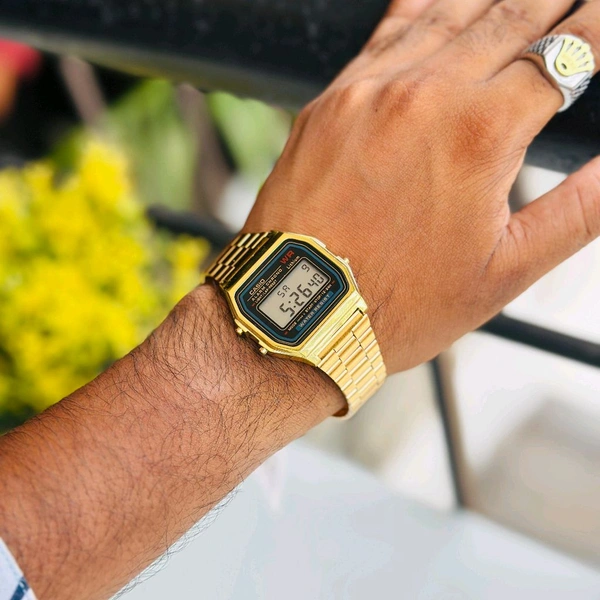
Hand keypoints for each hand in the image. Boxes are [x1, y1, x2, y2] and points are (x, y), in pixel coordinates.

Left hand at [246, 0, 599, 373]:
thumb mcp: (504, 271)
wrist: (299, 312)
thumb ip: (578, 210)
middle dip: (555, 1)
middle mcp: (425, 96)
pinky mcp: (331, 101)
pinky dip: (425, 4)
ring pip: (450, 12)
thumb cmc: (398, 304)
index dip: (596, 30)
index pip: (565, 54)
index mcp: (480, 135)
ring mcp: (370, 91)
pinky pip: (386, 31)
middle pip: (512, 18)